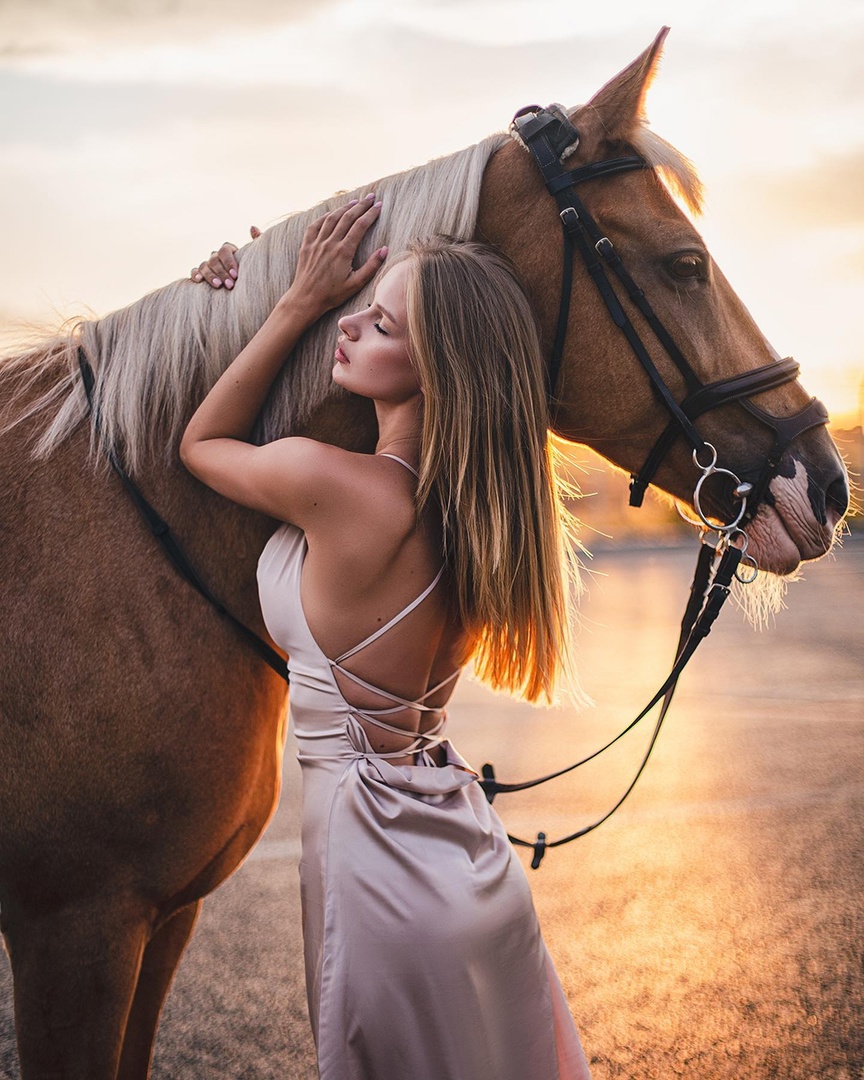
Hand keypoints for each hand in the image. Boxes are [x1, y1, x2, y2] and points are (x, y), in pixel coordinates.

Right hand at [191, 226, 259, 288]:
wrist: (245, 286)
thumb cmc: (251, 270)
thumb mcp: (255, 257)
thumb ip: (256, 242)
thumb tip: (253, 227)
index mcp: (229, 250)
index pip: (225, 250)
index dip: (229, 262)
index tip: (235, 275)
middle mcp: (216, 256)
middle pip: (214, 260)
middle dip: (222, 273)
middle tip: (230, 285)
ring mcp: (207, 265)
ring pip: (204, 266)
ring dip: (210, 276)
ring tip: (218, 286)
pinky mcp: (200, 274)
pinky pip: (195, 271)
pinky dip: (195, 274)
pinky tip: (199, 280)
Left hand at [285, 195, 386, 318]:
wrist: (306, 299)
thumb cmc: (332, 294)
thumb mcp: (356, 284)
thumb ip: (371, 266)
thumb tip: (385, 249)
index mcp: (344, 251)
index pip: (360, 226)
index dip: (371, 213)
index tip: (379, 206)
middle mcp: (330, 243)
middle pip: (347, 217)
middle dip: (361, 205)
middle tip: (370, 197)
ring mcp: (317, 243)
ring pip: (332, 218)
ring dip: (344, 207)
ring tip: (355, 202)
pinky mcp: (307, 245)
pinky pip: (316, 225)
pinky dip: (325, 216)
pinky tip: (332, 213)